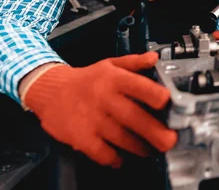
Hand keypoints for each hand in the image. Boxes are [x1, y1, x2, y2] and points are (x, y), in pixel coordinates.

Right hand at [22, 52, 176, 166]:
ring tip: (150, 149)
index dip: (154, 94)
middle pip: (133, 117)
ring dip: (140, 147)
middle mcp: (104, 98)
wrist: (49, 90)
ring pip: (122, 138)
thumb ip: (135, 62)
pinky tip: (122, 158)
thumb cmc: (86, 80)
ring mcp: (92, 119)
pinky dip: (115, 159)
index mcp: (114, 79)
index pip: (138, 86)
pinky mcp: (81, 137)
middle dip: (155, 131)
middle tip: (170, 140)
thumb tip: (155, 58)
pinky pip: (102, 153)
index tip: (168, 103)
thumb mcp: (110, 64)